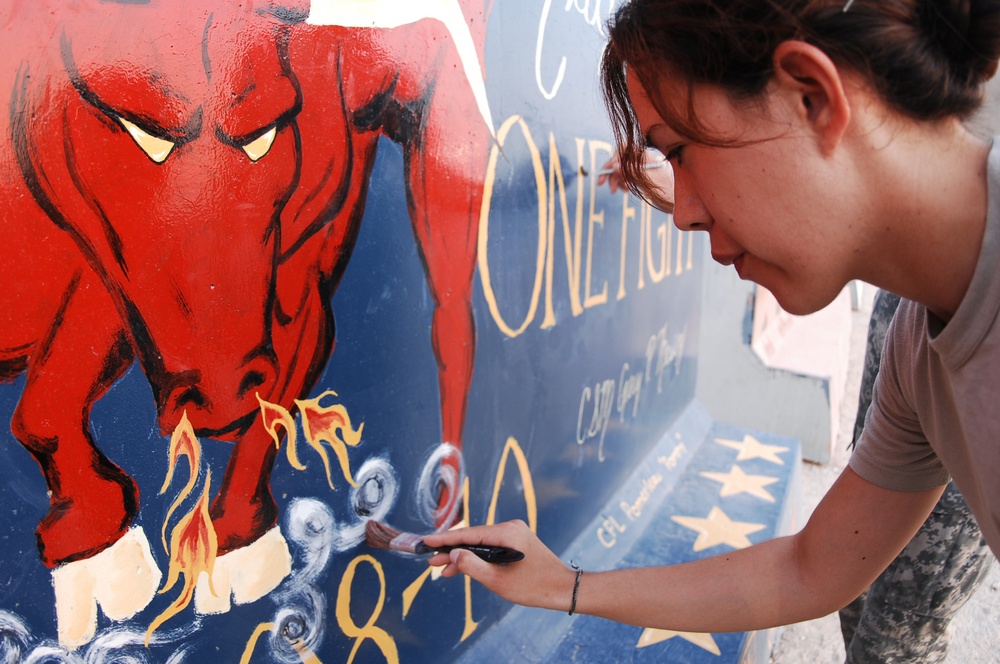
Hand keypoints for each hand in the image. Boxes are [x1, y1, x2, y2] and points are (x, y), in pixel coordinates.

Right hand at [423, 520, 577, 611]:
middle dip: (452, 550)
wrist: (563, 588)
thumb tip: (453, 554)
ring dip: (465, 555)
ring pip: (481, 543)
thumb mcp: (497, 580)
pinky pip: (491, 546)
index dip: (445, 539)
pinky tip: (465, 566)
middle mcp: (510, 527)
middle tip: (431, 562)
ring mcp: (515, 533)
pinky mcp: (518, 541)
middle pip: (473, 537)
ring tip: (445, 569)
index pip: (468, 534)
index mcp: (506, 533)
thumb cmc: (533, 586)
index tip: (426, 542)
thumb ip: (472, 566)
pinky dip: (478, 556)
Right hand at [597, 151, 674, 212]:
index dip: (613, 158)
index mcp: (647, 155)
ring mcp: (643, 167)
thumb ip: (631, 172)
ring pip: (623, 168)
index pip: (625, 149)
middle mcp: (644, 159)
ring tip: (616, 191)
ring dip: (616, 179)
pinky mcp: (643, 176)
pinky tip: (625, 191)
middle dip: (611, 171)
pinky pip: (628, 176)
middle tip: (601, 184)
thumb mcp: (648, 182)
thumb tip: (614, 165)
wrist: (680, 202)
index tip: (607, 171)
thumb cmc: (668, 192)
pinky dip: (623, 183)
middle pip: (621, 158)